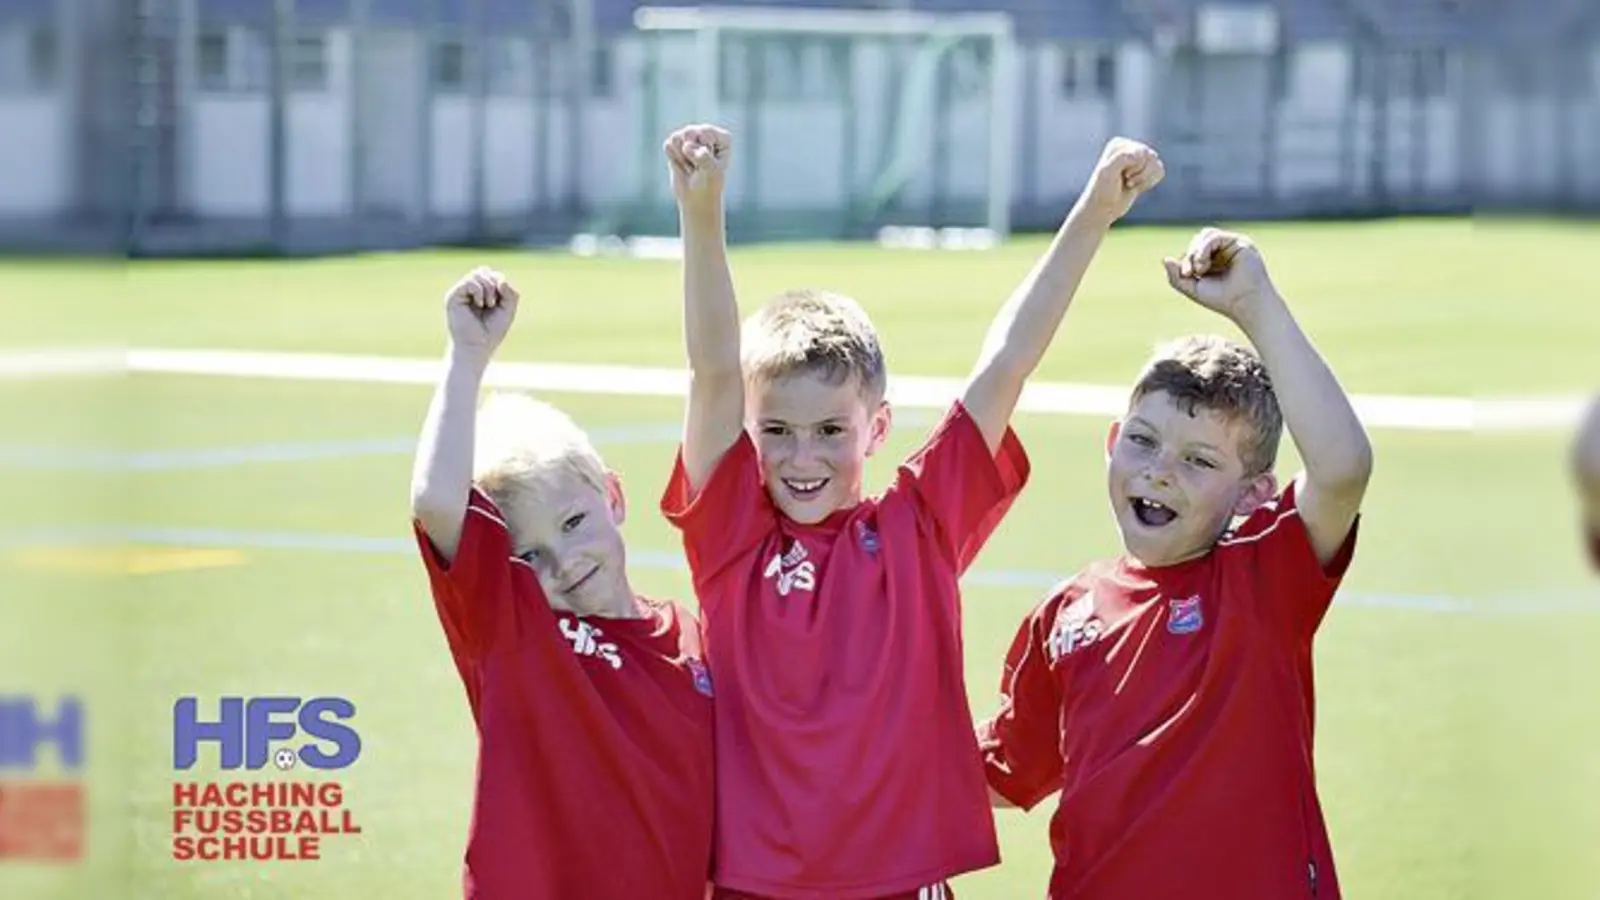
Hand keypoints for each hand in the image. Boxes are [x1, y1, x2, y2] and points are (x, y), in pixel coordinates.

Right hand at [445, 266, 518, 358]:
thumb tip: (501, 280)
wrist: (477, 347)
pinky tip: (480, 304)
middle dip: (494, 283)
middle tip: (494, 302)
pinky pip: (469, 282)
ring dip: (488, 288)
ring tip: (489, 304)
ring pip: (477, 273)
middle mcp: (469, 291)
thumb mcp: (508, 310)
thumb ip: (510, 293)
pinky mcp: (453, 297)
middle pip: (484, 271)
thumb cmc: (491, 332)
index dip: (501, 283)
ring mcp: (460, 293)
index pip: (492, 275)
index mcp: (481, 293)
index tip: (502, 302)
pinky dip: (479, 291)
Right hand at [664, 123, 730, 211]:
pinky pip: (668, 144)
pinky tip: (683, 166)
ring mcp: (692, 138)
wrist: (696, 199)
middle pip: (689, 132)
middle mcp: (707, 134)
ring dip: (681, 157)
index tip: (708, 163)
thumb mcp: (711, 171)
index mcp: (722, 138)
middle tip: (697, 167)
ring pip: (677, 137)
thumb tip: (686, 146)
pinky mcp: (678, 144)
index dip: (702, 149)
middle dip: (689, 153)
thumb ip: (703, 156)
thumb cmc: (709, 186)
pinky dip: (673, 158)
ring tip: (691, 167)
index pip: (705, 132)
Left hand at [1079, 137, 1163, 222]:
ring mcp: (1138, 159)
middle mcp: (1129, 148)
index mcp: (1118, 144)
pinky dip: (1151, 182)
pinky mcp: (1145, 170)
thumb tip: (1143, 152)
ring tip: (1130, 184)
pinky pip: (1160, 171)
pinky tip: (1137, 187)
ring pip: (1157, 164)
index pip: (1141, 151)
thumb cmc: (1103, 189)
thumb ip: (1122, 158)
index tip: (1122, 175)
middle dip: (1141, 173)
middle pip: (1151, 156)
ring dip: (1145, 179)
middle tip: (1126, 180)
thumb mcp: (1108, 172)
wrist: (1103, 208)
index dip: (1135, 166)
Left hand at [1162, 228, 1276, 321]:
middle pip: (1197, 240)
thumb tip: (1164, 259)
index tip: (1186, 275)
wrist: (1244, 303)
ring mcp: (1232, 245)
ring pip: (1205, 235)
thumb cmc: (1222, 299)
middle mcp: (1223, 250)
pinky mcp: (1240, 242)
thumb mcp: (1193, 289)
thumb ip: (1176, 277)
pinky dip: (1204, 248)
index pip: (1193, 250)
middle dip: (1190, 255)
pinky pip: (1215, 236)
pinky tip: (1204, 263)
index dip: (1185, 259)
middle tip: (1191, 273)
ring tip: (1200, 269)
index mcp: (1213, 260)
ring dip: (1196, 251)